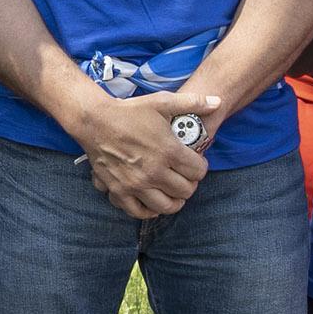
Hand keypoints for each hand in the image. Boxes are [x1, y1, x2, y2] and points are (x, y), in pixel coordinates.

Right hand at [70, 87, 211, 219]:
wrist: (95, 121)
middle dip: (190, 184)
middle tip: (185, 177)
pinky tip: (153, 202)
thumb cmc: (129, 112)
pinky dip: (149, 211)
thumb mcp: (162, 102)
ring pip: (167, 206)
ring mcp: (136, 184)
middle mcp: (154, 171)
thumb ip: (193, 103)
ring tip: (173, 192)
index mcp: (168, 151)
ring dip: (174, 201)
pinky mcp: (120, 191)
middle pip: (186, 191)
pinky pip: (140, 212)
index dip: (201, 168)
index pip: (198, 172)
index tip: (195, 164)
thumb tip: (217, 102)